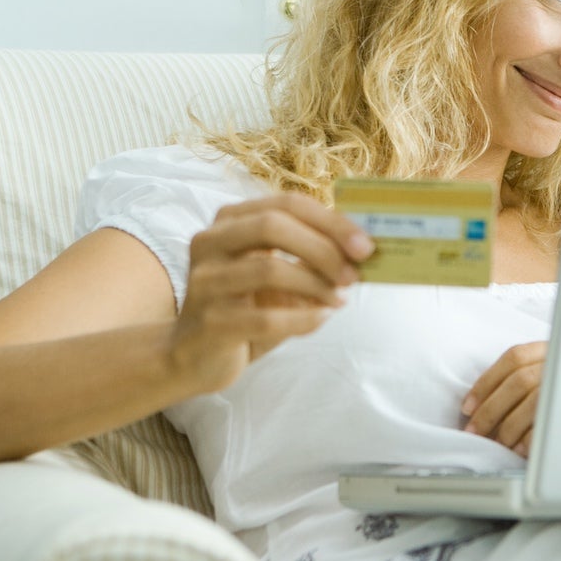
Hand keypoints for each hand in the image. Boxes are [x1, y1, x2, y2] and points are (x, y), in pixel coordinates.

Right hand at [169, 194, 373, 394]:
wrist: (196, 357)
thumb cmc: (246, 308)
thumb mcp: (277, 274)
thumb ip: (308, 255)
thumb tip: (361, 248)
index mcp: (230, 221)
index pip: (286, 204)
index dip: (331, 221)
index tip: (365, 245)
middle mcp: (210, 243)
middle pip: (273, 226)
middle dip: (323, 249)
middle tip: (353, 274)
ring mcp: (205, 281)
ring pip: (269, 270)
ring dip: (315, 285)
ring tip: (338, 300)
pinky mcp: (210, 321)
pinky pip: (266, 318)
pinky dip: (302, 318)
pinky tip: (319, 319)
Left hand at [461, 341, 547, 455]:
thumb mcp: (553, 369)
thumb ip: (526, 376)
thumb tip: (483, 405)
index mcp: (553, 348)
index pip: (513, 358)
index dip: (486, 383)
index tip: (469, 406)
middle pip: (519, 381)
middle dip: (491, 410)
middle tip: (475, 430)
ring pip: (533, 400)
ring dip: (509, 426)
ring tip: (498, 442)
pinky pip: (553, 423)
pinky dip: (532, 438)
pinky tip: (522, 449)